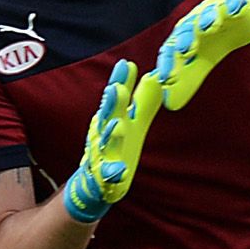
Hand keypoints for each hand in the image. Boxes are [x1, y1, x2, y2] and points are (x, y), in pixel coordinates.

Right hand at [62, 59, 163, 223]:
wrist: (94, 184)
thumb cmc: (115, 148)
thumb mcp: (132, 123)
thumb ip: (143, 101)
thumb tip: (155, 76)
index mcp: (111, 119)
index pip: (116, 97)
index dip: (121, 81)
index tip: (126, 64)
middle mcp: (103, 134)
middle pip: (107, 115)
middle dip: (111, 102)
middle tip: (116, 88)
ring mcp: (102, 155)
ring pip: (105, 144)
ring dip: (110, 134)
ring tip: (117, 125)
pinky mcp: (104, 178)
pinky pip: (107, 175)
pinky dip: (112, 173)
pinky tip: (119, 171)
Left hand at [153, 0, 249, 109]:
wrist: (240, 21)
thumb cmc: (213, 42)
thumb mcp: (200, 62)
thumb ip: (186, 80)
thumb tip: (169, 104)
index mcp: (182, 37)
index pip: (171, 50)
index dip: (168, 63)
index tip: (166, 79)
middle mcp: (194, 21)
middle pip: (187, 30)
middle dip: (186, 39)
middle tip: (185, 51)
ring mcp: (213, 9)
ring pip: (208, 13)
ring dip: (208, 19)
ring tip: (210, 27)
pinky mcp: (234, 2)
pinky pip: (234, 3)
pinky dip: (235, 5)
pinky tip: (236, 10)